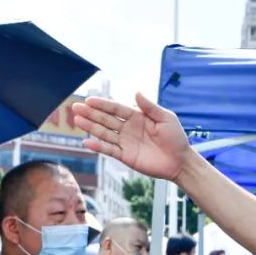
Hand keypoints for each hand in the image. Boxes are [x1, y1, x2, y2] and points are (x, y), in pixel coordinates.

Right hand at [73, 94, 192, 180]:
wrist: (180, 162)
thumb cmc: (176, 138)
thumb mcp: (166, 118)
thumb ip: (150, 107)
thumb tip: (136, 92)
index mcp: (137, 116)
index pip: (116, 108)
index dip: (103, 104)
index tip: (89, 99)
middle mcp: (128, 128)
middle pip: (106, 119)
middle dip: (91, 113)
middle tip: (75, 107)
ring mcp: (125, 142)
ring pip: (104, 133)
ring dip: (90, 127)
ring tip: (77, 120)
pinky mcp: (125, 156)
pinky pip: (109, 150)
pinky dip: (98, 146)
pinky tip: (87, 142)